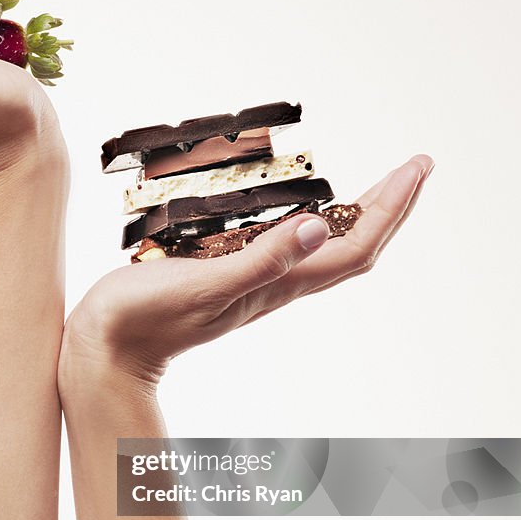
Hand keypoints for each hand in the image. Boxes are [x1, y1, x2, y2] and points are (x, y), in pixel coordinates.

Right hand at [59, 155, 432, 389]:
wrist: (105, 352)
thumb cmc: (143, 320)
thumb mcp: (202, 283)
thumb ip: (259, 260)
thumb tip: (316, 226)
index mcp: (276, 285)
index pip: (354, 246)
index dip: (390, 208)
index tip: (415, 167)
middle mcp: (273, 285)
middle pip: (349, 248)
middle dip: (386, 208)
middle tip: (412, 168)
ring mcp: (252, 284)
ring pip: (322, 250)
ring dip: (354, 217)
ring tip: (372, 187)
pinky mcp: (226, 277)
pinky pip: (287, 249)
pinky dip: (309, 224)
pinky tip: (298, 210)